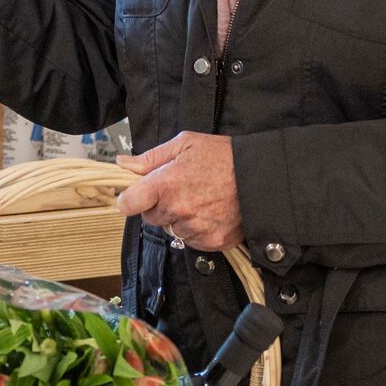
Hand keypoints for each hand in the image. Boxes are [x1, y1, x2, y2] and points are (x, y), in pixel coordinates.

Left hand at [118, 132, 242, 252]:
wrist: (262, 177)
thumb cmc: (224, 157)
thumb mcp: (186, 144)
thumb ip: (151, 158)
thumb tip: (123, 163)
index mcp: (166, 183)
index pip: (129, 203)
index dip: (130, 199)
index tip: (136, 196)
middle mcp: (178, 209)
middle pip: (150, 218)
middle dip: (159, 206)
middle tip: (181, 191)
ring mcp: (195, 228)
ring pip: (172, 230)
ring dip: (179, 219)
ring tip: (200, 200)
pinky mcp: (211, 241)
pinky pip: (192, 241)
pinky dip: (197, 230)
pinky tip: (211, 213)